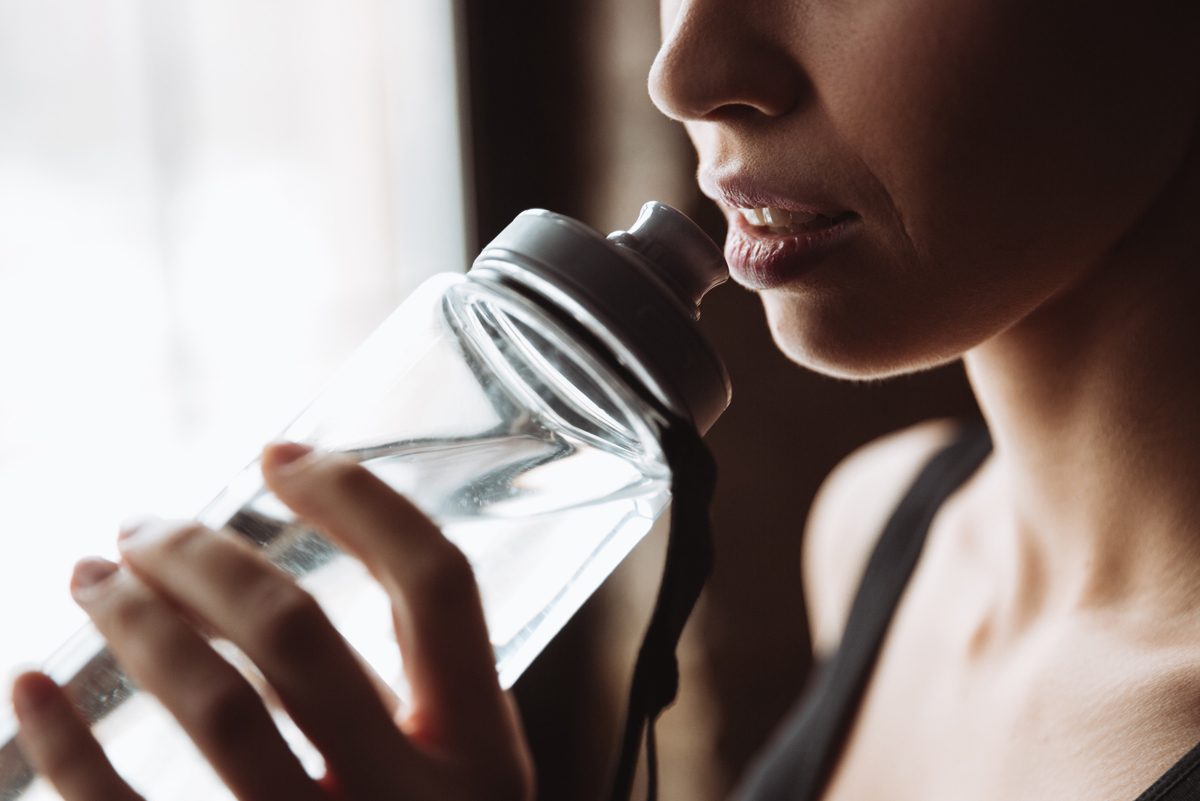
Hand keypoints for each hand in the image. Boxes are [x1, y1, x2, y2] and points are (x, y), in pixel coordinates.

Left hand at [10, 443, 534, 800]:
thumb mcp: (465, 790)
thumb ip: (416, 706)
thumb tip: (287, 592)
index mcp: (484, 756)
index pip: (437, 585)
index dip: (360, 501)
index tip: (279, 455)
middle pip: (300, 633)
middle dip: (206, 555)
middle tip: (146, 525)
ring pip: (211, 708)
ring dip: (135, 620)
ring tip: (92, 575)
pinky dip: (64, 744)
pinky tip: (31, 684)